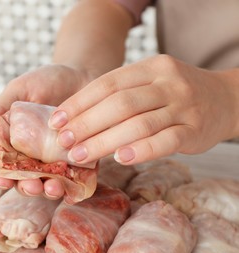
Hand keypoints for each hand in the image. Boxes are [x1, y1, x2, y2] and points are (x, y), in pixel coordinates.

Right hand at [0, 64, 92, 197]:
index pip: (5, 166)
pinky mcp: (81, 159)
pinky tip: (73, 190)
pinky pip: (77, 180)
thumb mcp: (18, 91)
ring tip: (53, 187)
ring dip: (50, 191)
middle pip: (27, 180)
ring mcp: (58, 159)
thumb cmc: (46, 80)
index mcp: (16, 143)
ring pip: (50, 183)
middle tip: (32, 185)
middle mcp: (35, 155)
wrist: (79, 73)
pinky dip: (74, 189)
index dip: (1, 176)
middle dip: (28, 187)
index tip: (2, 180)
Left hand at [49, 55, 238, 165]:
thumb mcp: (150, 82)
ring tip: (80, 155)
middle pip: (119, 104)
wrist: (226, 99)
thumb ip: (120, 95)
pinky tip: (120, 158)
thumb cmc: (175, 94)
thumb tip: (76, 119)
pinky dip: (141, 150)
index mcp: (150, 67)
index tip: (57, 120)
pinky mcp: (195, 130)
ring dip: (105, 141)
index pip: (107, 83)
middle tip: (63, 141)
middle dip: (86, 124)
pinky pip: (165, 141)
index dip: (79, 103)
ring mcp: (183, 105)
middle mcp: (167, 83)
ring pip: (138, 124)